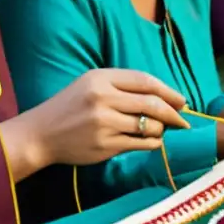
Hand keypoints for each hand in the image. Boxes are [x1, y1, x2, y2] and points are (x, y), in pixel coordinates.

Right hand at [0, 69, 189, 179]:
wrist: (40, 134)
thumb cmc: (70, 106)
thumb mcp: (92, 84)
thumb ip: (123, 86)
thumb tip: (164, 96)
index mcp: (101, 78)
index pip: (145, 81)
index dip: (168, 91)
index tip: (181, 100)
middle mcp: (103, 98)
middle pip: (152, 104)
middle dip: (174, 113)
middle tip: (183, 119)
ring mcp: (104, 123)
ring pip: (149, 126)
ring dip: (162, 129)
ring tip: (161, 130)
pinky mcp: (105, 145)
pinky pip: (141, 144)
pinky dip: (153, 143)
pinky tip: (152, 141)